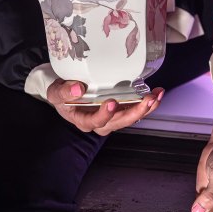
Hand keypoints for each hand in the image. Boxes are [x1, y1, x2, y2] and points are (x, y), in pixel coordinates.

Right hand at [47, 79, 163, 134]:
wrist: (66, 92)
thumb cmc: (61, 94)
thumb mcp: (55, 92)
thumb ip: (63, 91)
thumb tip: (78, 88)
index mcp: (83, 120)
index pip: (94, 122)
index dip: (104, 115)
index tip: (111, 102)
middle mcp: (99, 122)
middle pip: (118, 122)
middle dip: (135, 112)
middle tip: (147, 100)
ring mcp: (111, 116)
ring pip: (130, 118)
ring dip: (145, 109)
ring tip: (157, 96)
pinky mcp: (120, 109)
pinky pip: (135, 109)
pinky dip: (147, 103)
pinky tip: (156, 93)